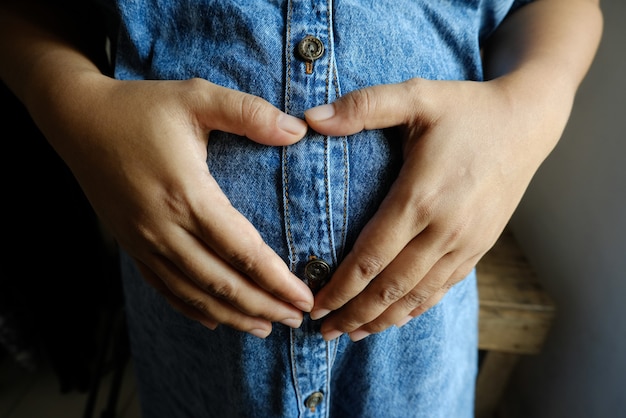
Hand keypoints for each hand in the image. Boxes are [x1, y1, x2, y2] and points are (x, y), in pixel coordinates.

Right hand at [43, 75, 313, 337]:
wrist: (77, 119)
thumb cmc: (141, 107)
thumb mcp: (197, 97)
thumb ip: (249, 113)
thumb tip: (299, 130)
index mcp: (188, 194)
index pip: (243, 251)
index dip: (277, 280)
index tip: (305, 298)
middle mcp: (164, 228)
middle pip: (223, 283)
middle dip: (264, 306)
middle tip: (297, 319)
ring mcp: (144, 242)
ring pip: (194, 294)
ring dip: (233, 316)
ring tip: (265, 328)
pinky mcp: (131, 245)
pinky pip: (164, 288)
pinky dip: (192, 309)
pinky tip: (213, 321)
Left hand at [305, 77, 560, 340]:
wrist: (527, 123)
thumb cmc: (466, 108)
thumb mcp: (415, 95)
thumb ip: (362, 107)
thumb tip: (309, 117)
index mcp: (420, 197)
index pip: (370, 257)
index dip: (339, 287)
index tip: (314, 304)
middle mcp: (444, 229)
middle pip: (390, 287)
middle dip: (354, 314)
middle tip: (324, 332)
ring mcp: (466, 243)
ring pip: (417, 296)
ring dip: (382, 319)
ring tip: (353, 334)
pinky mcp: (480, 247)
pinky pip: (443, 288)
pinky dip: (416, 308)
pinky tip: (397, 317)